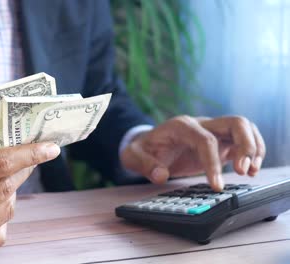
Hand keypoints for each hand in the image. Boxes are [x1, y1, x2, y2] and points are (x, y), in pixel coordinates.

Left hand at [120, 116, 265, 190]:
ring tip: (251, 172)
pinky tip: (250, 170)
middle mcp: (200, 124)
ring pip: (244, 128)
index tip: (216, 185)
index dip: (213, 163)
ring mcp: (212, 131)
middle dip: (245, 146)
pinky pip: (242, 140)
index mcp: (181, 126)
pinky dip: (252, 152)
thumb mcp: (133, 156)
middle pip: (235, 123)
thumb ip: (145, 164)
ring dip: (254, 148)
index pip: (205, 140)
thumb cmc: (142, 149)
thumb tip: (161, 175)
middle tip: (245, 171)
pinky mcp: (219, 142)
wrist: (145, 144)